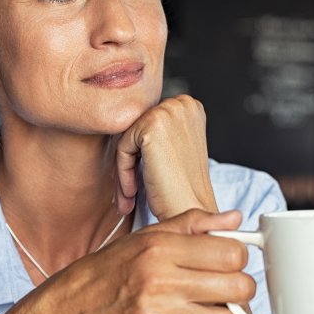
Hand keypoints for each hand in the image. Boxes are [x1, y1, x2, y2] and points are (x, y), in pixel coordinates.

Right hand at [35, 209, 253, 313]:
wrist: (69, 309)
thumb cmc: (108, 270)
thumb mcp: (146, 236)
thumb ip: (192, 224)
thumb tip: (234, 219)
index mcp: (159, 248)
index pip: (230, 253)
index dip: (237, 255)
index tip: (227, 258)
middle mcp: (159, 282)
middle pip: (238, 286)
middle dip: (238, 284)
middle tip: (224, 282)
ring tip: (207, 304)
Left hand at [115, 95, 215, 219]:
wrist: (191, 210)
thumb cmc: (182, 187)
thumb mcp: (174, 148)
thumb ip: (158, 130)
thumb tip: (124, 122)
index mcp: (189, 106)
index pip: (147, 123)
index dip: (141, 154)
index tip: (142, 179)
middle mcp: (182, 103)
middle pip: (136, 129)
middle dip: (131, 161)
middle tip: (131, 192)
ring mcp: (168, 111)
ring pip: (127, 139)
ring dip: (125, 170)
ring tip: (130, 196)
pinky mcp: (152, 125)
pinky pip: (122, 148)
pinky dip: (123, 173)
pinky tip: (132, 193)